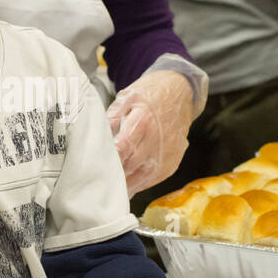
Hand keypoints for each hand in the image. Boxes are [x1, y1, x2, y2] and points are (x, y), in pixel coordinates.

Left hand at [107, 71, 194, 195]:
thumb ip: (112, 117)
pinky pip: (157, 177)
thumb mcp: (128, 97)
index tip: (97, 168)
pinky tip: (131, 185)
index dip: (110, 160)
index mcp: (142, 119)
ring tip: (112, 187)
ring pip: (145, 175)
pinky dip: (142, 184)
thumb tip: (100, 135)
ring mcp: (168, 150)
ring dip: (128, 183)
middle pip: (132, 164)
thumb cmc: (152, 93)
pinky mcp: (175, 158)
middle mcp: (157, 138)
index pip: (123, 147)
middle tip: (100, 180)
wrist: (180, 90)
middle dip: (116, 174)